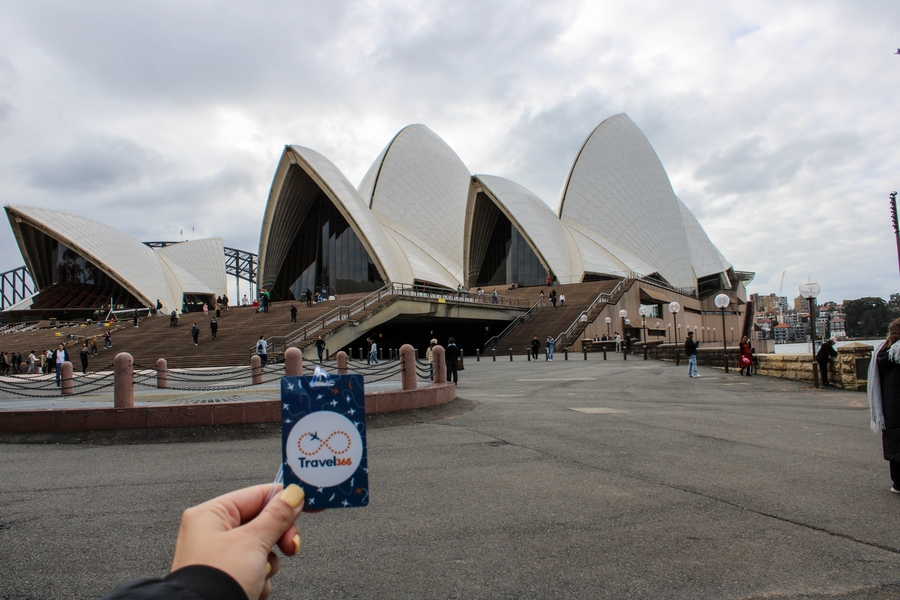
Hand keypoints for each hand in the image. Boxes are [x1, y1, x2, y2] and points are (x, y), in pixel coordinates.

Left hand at [171, 484, 304, 599]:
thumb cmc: (215, 581)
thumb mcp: (253, 542)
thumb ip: (277, 516)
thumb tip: (293, 494)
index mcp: (210, 515)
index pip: (256, 495)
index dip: (284, 499)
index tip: (307, 503)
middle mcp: (212, 532)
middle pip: (261, 522)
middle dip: (276, 539)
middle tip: (290, 546)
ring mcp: (219, 557)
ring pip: (261, 548)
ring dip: (268, 563)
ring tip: (258, 574)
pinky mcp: (226, 577)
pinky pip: (255, 568)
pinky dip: (259, 579)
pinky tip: (252, 587)